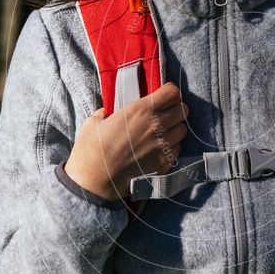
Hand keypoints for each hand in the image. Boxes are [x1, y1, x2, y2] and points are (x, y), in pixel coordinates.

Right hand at [64, 82, 189, 200]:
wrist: (95, 181)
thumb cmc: (91, 150)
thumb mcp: (94, 122)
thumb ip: (106, 113)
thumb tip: (107, 113)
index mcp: (141, 110)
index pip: (172, 92)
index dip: (169, 93)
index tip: (163, 96)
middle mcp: (157, 125)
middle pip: (183, 110)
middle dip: (175, 110)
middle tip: (165, 114)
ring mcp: (163, 145)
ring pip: (182, 130)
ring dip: (175, 129)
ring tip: (162, 133)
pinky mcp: (165, 163)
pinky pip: (177, 149)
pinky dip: (171, 147)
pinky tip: (158, 150)